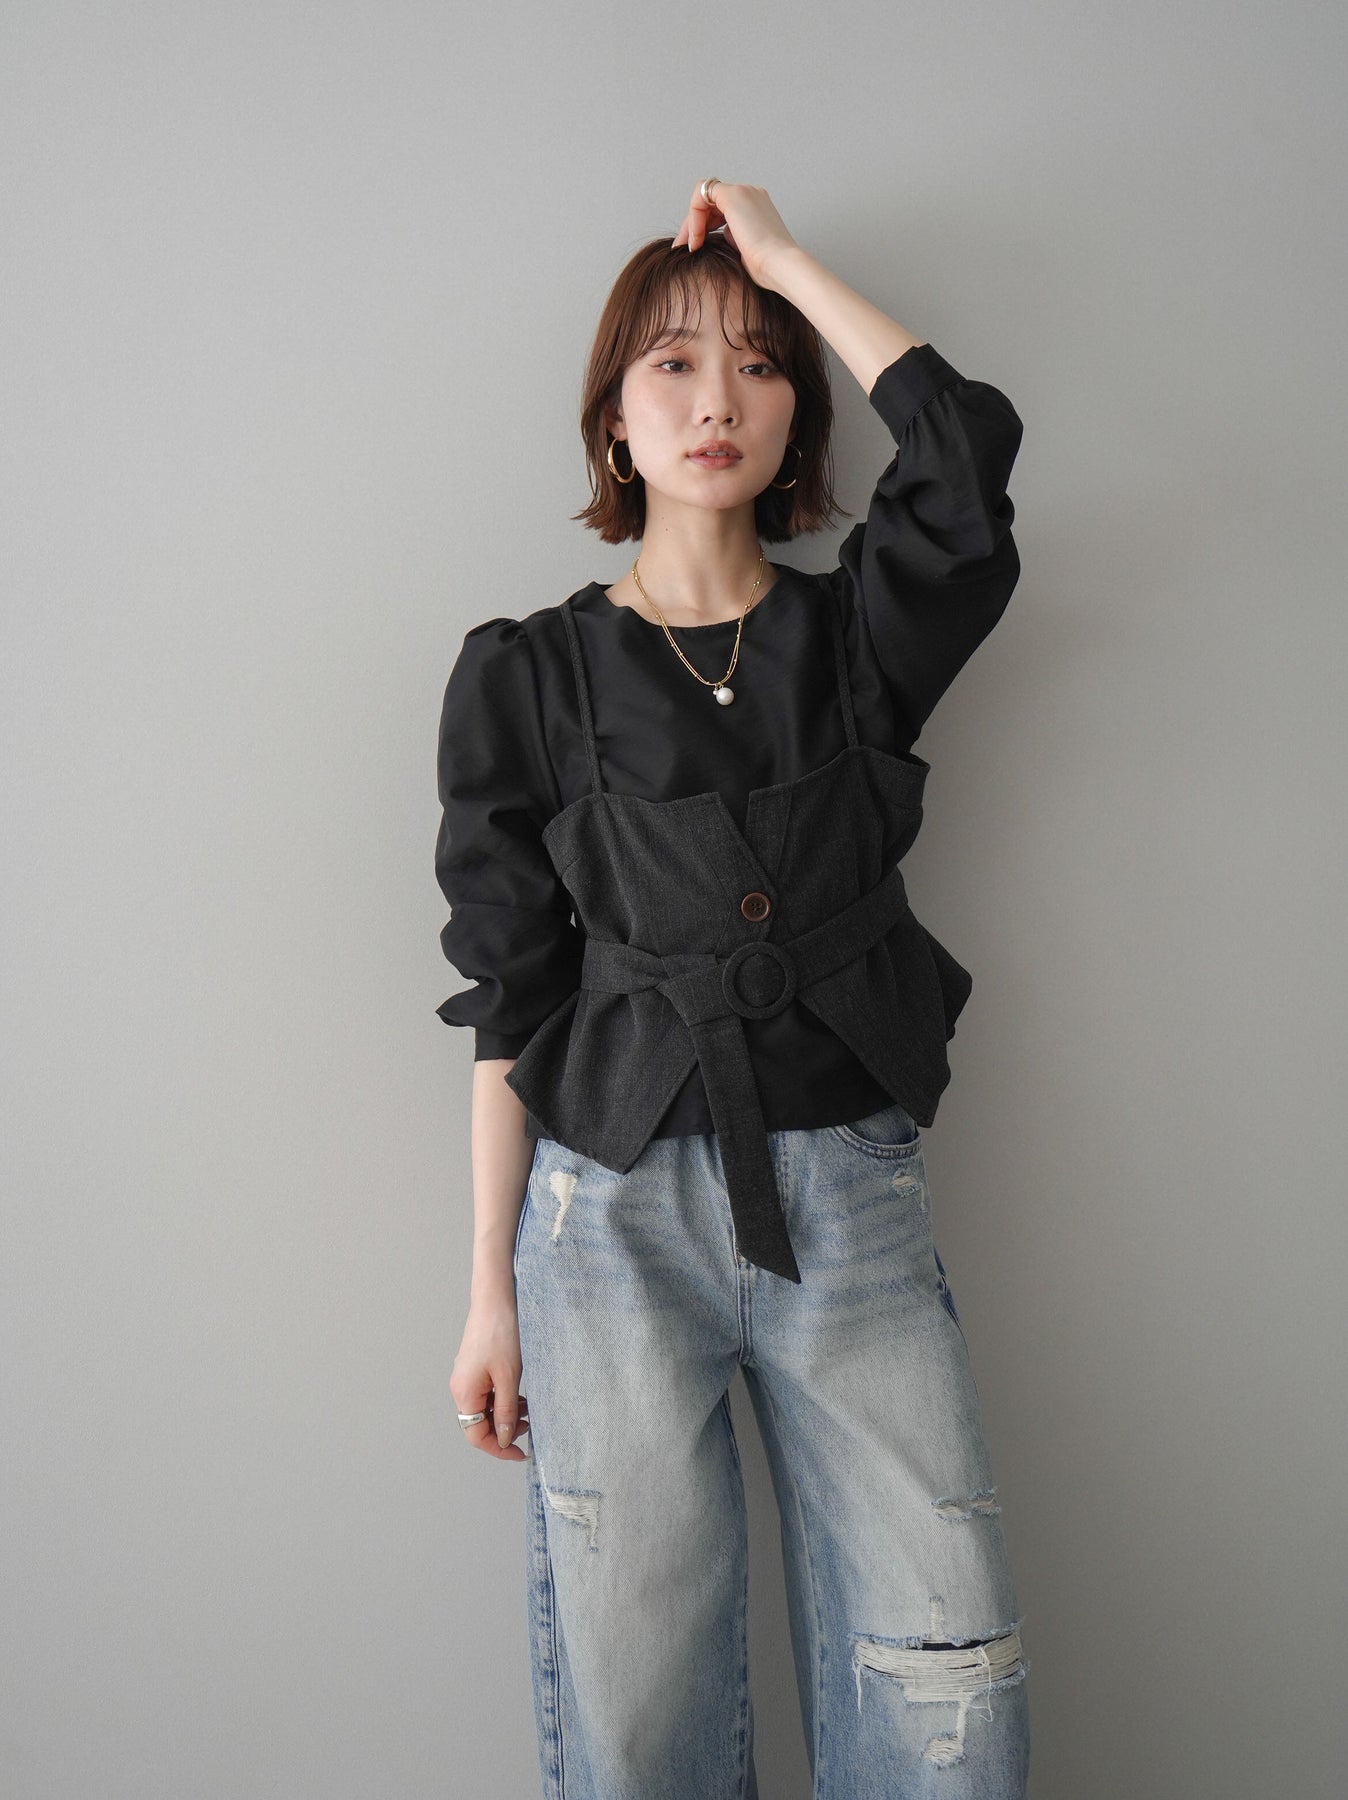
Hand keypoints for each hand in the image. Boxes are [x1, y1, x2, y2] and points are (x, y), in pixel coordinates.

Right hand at [450, 1294, 529, 1461]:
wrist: (496, 1298)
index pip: (476, 1435)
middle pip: (479, 1423)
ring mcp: (467, 1376)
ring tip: (529, 1409)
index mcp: (464, 1393)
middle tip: (529, 1427)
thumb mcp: (508, 1378)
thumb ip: (505, 1411)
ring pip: (485, 1408)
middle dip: (503, 1430)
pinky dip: (503, 1399)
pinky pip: (487, 1393)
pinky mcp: (475, 1367)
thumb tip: (503, 1439)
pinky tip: (520, 1395)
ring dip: (505, 1414)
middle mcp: (460, 1387)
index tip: (520, 1452)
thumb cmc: (501, 1333)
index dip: (498, 1448)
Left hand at [670, 181, 801, 292]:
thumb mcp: (746, 252)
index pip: (722, 209)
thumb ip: (733, 241)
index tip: (697, 249)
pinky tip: (696, 239)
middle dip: (694, 224)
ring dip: (692, 222)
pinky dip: (694, 218)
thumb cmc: (768, 268)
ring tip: (690, 246)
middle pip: (710, 202)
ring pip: (704, 198)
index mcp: (756, 207)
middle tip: (684, 248)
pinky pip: (701, 197)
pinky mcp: (733, 195)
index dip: (705, 226)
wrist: (781, 266)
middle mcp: (750, 194)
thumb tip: (718, 240)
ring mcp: (743, 191)